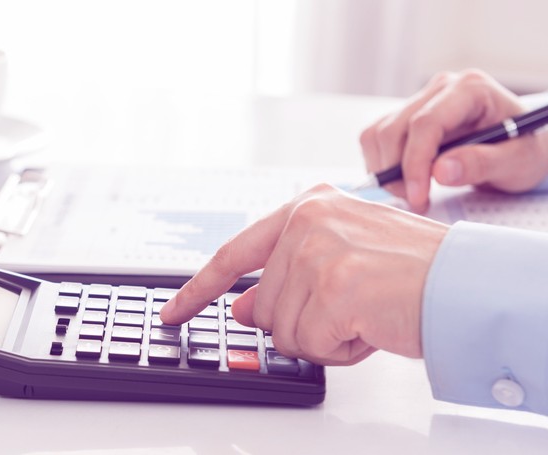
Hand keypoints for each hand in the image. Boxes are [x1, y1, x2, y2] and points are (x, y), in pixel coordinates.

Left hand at [159, 184, 448, 364]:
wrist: (466, 282)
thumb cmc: (413, 271)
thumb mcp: (340, 262)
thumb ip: (285, 279)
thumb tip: (243, 308)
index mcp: (307, 206)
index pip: (234, 254)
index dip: (199, 289)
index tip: (174, 311)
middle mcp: (307, 221)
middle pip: (264, 306)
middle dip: (303, 324)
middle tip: (351, 310)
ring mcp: (316, 252)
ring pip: (283, 331)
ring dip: (323, 337)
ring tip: (365, 313)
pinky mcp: (333, 288)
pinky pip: (309, 346)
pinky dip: (341, 350)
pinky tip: (370, 326)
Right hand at [360, 69, 547, 213]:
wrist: (519, 146)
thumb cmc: (523, 150)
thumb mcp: (517, 161)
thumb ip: (482, 164)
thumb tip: (441, 171)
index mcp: (470, 89)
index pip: (425, 123)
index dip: (415, 163)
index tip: (417, 196)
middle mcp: (440, 88)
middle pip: (394, 130)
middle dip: (397, 172)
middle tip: (416, 202)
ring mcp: (420, 100)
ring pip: (378, 134)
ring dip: (385, 170)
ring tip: (412, 193)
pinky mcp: (405, 116)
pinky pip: (375, 139)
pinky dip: (381, 165)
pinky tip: (404, 181)